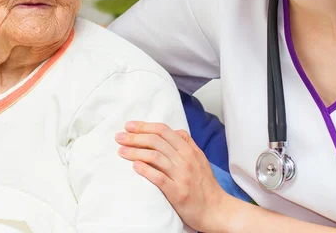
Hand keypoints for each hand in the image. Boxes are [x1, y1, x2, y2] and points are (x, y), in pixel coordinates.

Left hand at [115, 121, 233, 232]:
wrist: (216, 209)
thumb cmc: (205, 185)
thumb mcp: (200, 158)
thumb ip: (188, 143)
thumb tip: (175, 130)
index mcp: (189, 150)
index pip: (164, 130)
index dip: (145, 126)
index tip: (129, 126)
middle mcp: (185, 159)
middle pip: (156, 141)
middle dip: (135, 137)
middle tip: (119, 137)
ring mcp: (182, 175)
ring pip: (155, 157)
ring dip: (135, 152)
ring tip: (121, 151)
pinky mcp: (178, 192)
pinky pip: (159, 178)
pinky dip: (145, 170)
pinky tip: (134, 166)